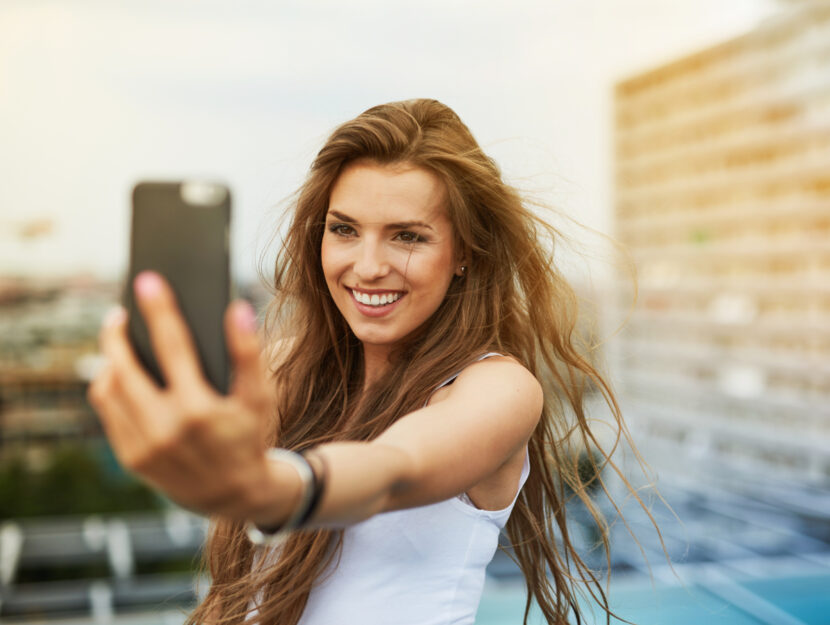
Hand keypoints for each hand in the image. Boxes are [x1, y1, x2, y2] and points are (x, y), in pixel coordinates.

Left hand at [87, 271, 280, 519]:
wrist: (236, 493)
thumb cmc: (250, 436)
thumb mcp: (260, 397)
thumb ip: (249, 352)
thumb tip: (237, 308)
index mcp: (198, 410)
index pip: (172, 346)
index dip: (159, 309)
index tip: (147, 280)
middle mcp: (164, 430)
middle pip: (124, 367)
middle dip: (115, 334)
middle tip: (119, 313)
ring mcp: (143, 447)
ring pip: (107, 390)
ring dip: (109, 361)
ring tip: (118, 342)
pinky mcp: (131, 460)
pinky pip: (108, 413)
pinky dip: (109, 388)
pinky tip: (120, 374)